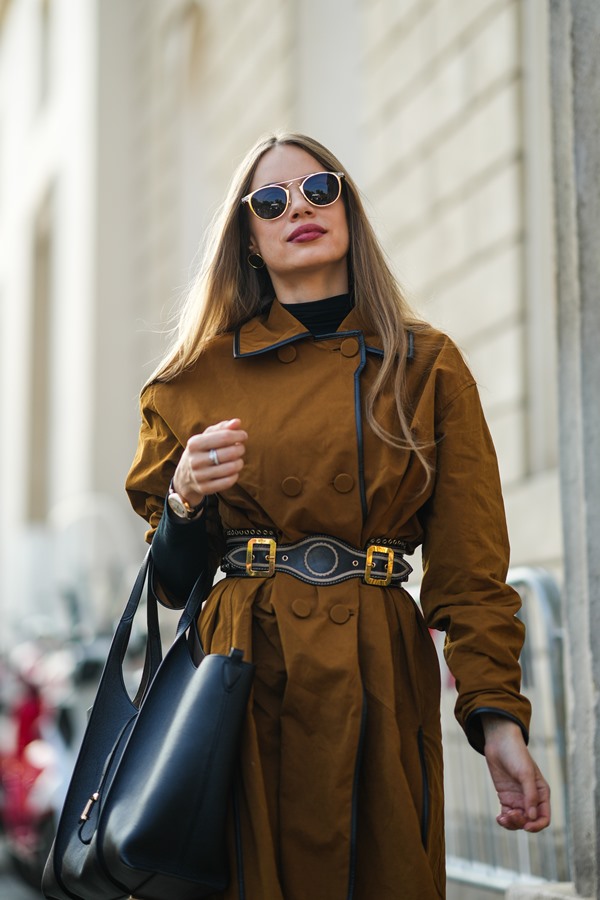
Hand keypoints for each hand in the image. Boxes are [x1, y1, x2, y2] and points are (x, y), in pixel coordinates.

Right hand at [172, 418, 247, 505]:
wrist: (184, 478)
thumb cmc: (200, 452)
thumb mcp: (206, 437)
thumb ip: (222, 428)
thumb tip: (237, 422)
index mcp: (194, 444)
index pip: (224, 437)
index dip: (238, 435)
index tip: (243, 436)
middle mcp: (195, 460)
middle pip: (229, 453)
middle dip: (240, 449)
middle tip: (240, 448)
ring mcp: (199, 476)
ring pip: (231, 468)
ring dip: (239, 463)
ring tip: (237, 460)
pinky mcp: (204, 488)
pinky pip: (228, 482)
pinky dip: (235, 475)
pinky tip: (233, 471)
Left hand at [481, 714, 550, 832]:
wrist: (499, 743)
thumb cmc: (516, 754)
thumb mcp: (525, 774)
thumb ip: (530, 795)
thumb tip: (532, 817)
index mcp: (541, 794)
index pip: (544, 818)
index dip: (537, 826)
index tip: (526, 826)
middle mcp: (531, 799)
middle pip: (530, 821)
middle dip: (521, 823)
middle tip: (510, 814)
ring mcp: (518, 799)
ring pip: (518, 821)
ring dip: (512, 823)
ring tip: (502, 817)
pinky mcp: (506, 797)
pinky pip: (507, 815)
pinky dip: (504, 820)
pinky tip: (499, 818)